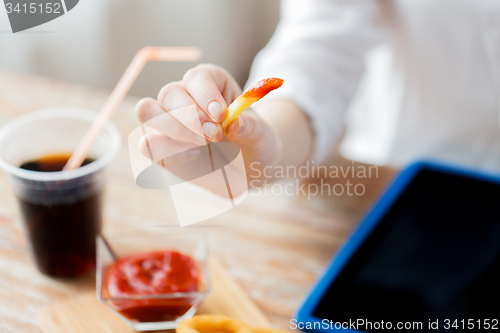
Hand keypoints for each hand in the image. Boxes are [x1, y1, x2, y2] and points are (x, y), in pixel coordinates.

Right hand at [135, 64, 280, 193]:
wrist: (246, 169)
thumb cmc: (253, 143)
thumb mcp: (261, 135)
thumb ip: (250, 128)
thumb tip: (234, 124)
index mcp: (210, 82)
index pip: (198, 77)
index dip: (206, 93)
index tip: (221, 115)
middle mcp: (184, 96)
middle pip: (169, 93)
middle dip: (191, 116)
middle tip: (215, 136)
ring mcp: (168, 121)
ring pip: (148, 111)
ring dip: (173, 129)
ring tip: (203, 145)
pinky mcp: (159, 146)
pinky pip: (147, 144)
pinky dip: (167, 151)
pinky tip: (194, 156)